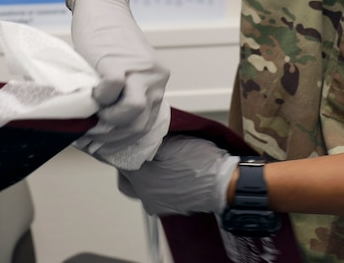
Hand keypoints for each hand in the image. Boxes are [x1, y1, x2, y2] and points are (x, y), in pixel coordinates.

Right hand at [67, 0, 169, 152]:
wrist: (101, 6)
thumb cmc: (105, 41)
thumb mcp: (122, 72)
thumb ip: (121, 96)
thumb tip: (102, 130)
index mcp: (157, 83)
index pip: (147, 126)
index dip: (122, 140)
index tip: (102, 144)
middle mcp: (156, 78)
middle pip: (141, 125)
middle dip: (114, 135)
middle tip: (92, 131)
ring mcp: (140, 70)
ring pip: (134, 112)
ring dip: (110, 119)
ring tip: (94, 111)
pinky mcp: (119, 61)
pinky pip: (113, 90)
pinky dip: (100, 97)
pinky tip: (91, 91)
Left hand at [117, 136, 237, 216]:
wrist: (223, 183)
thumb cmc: (200, 161)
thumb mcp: (171, 142)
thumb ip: (148, 140)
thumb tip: (135, 136)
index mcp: (142, 178)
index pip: (120, 160)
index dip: (125, 147)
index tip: (131, 139)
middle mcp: (145, 196)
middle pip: (125, 178)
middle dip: (129, 165)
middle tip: (141, 151)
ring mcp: (157, 205)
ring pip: (138, 188)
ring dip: (142, 176)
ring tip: (156, 162)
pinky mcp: (169, 208)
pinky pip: (153, 195)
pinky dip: (156, 185)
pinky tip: (167, 173)